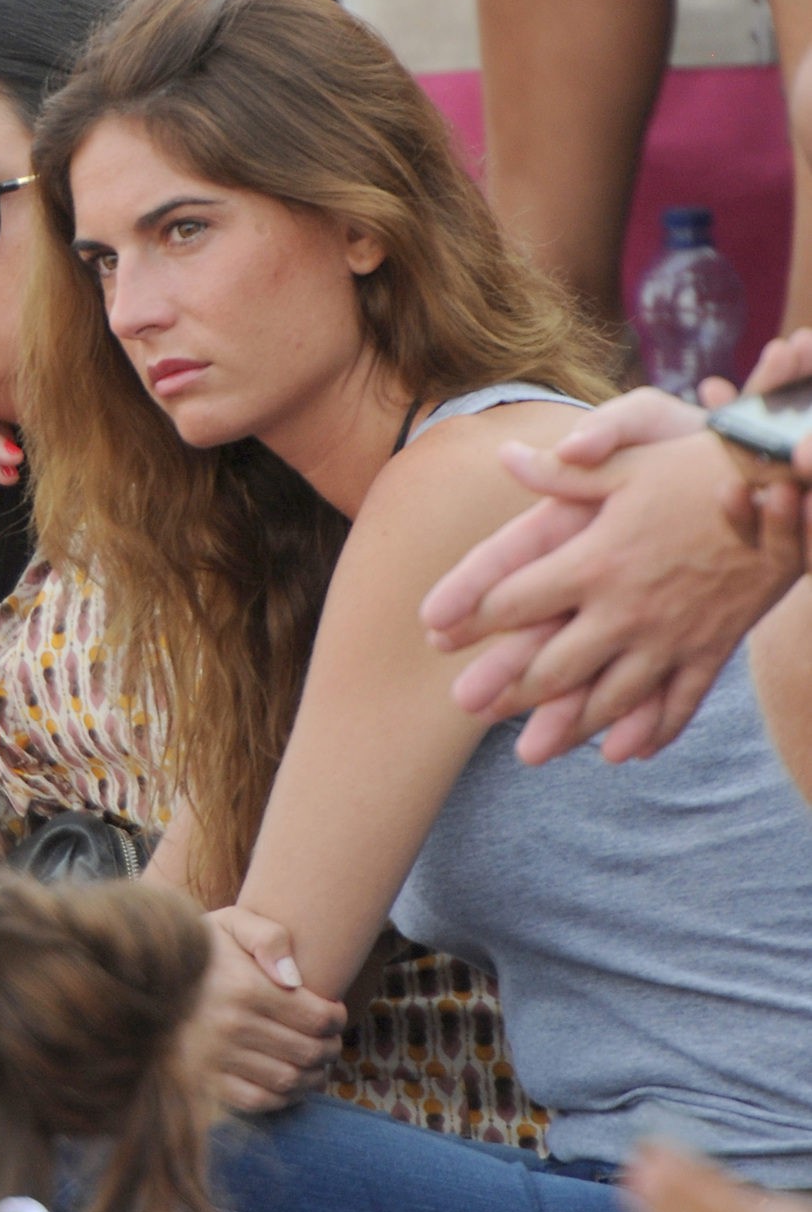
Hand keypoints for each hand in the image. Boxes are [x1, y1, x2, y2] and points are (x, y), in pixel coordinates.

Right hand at [199, 907, 346, 1112]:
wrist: (139, 980)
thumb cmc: (199, 949)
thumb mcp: (231, 924)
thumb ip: (268, 938)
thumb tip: (294, 979)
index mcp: (245, 988)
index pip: (316, 1016)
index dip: (336, 1019)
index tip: (336, 1014)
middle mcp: (232, 1027)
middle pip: (307, 1051)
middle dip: (329, 1049)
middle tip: (332, 1042)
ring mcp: (216, 1059)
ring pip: (286, 1080)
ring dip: (313, 1077)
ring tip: (318, 1065)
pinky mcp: (203, 1083)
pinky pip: (256, 1101)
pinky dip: (282, 1099)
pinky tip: (290, 1085)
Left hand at [422, 431, 802, 762]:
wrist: (790, 490)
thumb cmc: (700, 465)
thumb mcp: (630, 459)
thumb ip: (565, 470)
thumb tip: (506, 458)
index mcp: (597, 559)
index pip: (519, 597)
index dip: (472, 616)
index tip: (436, 633)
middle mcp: (626, 608)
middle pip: (554, 662)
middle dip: (507, 688)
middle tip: (467, 709)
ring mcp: (670, 637)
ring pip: (609, 697)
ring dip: (568, 727)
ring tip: (532, 751)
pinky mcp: (709, 650)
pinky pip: (677, 703)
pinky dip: (650, 731)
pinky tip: (626, 753)